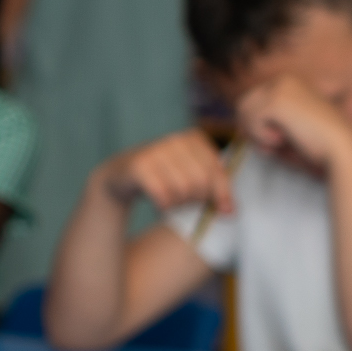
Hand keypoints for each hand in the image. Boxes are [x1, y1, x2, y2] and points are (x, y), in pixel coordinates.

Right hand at [101, 127, 237, 215]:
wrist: (121, 174)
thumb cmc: (164, 176)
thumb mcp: (191, 176)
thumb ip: (214, 188)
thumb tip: (230, 212)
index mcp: (194, 138)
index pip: (217, 171)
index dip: (222, 195)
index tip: (224, 212)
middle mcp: (175, 140)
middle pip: (201, 182)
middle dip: (197, 200)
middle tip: (188, 205)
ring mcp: (155, 151)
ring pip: (183, 190)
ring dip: (179, 204)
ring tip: (173, 204)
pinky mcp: (139, 166)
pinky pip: (163, 195)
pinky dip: (164, 206)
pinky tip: (161, 205)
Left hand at [235, 73, 351, 177]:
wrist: (342, 150)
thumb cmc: (316, 146)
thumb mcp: (285, 130)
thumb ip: (261, 125)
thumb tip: (238, 127)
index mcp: (290, 83)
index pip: (252, 102)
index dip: (257, 126)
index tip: (279, 138)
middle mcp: (285, 79)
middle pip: (243, 105)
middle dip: (253, 129)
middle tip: (276, 143)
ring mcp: (280, 87)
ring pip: (243, 111)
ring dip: (256, 134)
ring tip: (281, 141)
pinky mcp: (277, 100)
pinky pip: (250, 121)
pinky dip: (261, 137)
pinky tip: (282, 139)